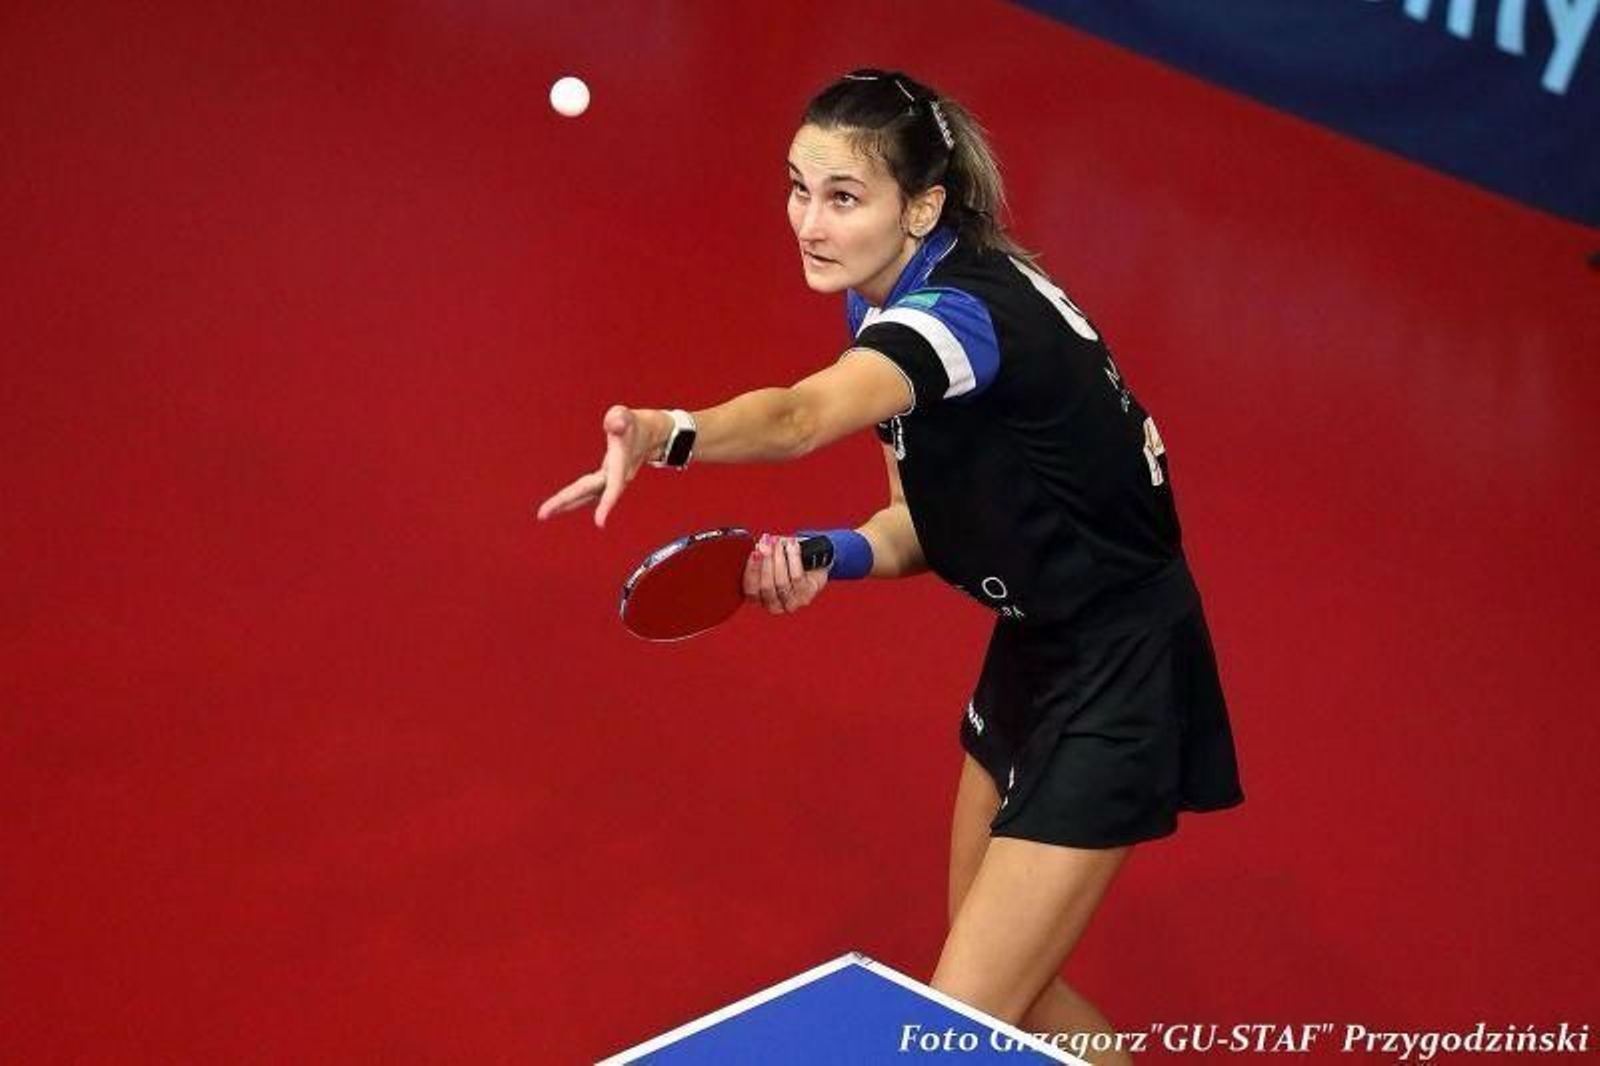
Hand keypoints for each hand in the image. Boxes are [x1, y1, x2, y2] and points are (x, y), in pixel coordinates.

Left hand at [535, 406, 666, 526]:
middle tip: (541, 514)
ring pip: (588, 496)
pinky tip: (562, 504)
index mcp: (620, 466)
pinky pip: (588, 492)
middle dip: (566, 502)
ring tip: (545, 513)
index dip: (607, 504)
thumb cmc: (635, 424)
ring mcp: (611, 480)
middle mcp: (616, 477)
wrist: (651, 434)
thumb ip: (620, 418)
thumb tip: (615, 422)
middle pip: (590, 494)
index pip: (613, 488)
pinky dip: (574, 498)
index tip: (599, 523)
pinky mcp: (607, 479)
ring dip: (567, 504)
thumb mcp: (627, 416)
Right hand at [742, 534, 829, 614]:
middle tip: (766, 544)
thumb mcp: (770, 555)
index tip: (755, 553)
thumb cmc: (787, 561)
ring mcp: (790, 603)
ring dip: (779, 559)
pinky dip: (794, 559)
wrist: (811, 563)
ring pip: (781, 583)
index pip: (750, 590)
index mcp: (758, 597)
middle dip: (766, 562)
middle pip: (766, 587)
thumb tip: (760, 544)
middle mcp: (773, 604)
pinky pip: (797, 578)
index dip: (752, 571)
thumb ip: (761, 553)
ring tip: (780, 543)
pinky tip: (792, 547)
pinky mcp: (805, 597)